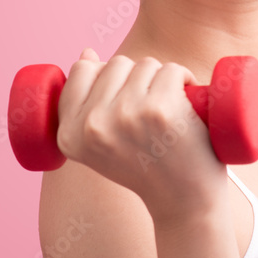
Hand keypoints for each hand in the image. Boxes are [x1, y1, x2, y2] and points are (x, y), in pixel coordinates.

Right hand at [56, 48, 227, 223]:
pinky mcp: (159, 109)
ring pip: (146, 64)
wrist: (183, 204)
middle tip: (151, 115)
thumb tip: (87, 52)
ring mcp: (125, 115)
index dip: (107, 76)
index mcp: (69, 135)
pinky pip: (172, 69)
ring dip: (163, 81)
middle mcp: (92, 125)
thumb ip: (85, 104)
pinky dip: (186, 80)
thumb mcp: (101, 145)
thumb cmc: (146, 168)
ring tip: (169, 113)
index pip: (80, 70)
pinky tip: (188, 106)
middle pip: (116, 63)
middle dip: (138, 79)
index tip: (124, 101)